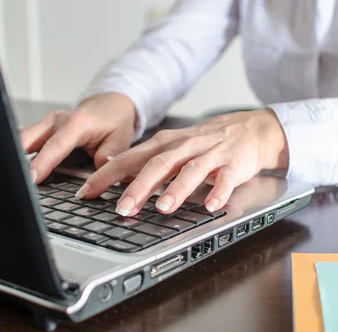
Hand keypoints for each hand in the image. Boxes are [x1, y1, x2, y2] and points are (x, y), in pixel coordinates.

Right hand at [20, 93, 135, 183]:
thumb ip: (106, 159)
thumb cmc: (115, 121)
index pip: (55, 146)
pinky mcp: (42, 129)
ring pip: (22, 139)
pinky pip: (26, 141)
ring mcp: (47, 124)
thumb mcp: (119, 141)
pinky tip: (19, 170)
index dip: (42, 163)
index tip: (31, 178)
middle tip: (15, 181)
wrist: (110, 104)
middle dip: (16, 159)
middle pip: (27, 139)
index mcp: (77, 124)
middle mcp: (57, 121)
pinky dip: (19, 154)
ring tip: (14, 178)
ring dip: (15, 157)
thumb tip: (97, 178)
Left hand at [77, 109, 288, 215]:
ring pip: (190, 171)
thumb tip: (113, 173)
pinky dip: (219, 192)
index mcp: (165, 143)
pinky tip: (211, 206)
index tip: (87, 192)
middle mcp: (185, 147)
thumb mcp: (173, 146)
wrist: (250, 129)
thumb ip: (146, 160)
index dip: (107, 175)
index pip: (130, 158)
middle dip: (138, 187)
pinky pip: (226, 179)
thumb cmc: (206, 142)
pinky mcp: (234, 165)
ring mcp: (211, 155)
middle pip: (158, 165)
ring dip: (176, 189)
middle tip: (122, 209)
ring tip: (163, 207)